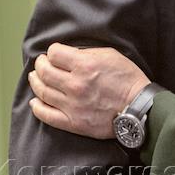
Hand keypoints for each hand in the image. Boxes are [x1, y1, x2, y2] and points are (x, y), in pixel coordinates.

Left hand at [28, 43, 149, 138]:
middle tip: (42, 63)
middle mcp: (75, 85)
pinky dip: (37, 107)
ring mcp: (72, 105)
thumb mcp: (111, 55)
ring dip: (36, 81)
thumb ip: (86, 53)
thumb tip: (67, 54)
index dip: (52, 51)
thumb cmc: (128, 80)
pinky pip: (46, 115)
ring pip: (42, 91)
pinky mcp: (73, 123)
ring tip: (36, 77)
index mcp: (84, 65)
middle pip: (44, 71)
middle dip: (40, 64)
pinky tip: (35, 101)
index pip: (54, 53)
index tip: (55, 54)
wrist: (139, 108)